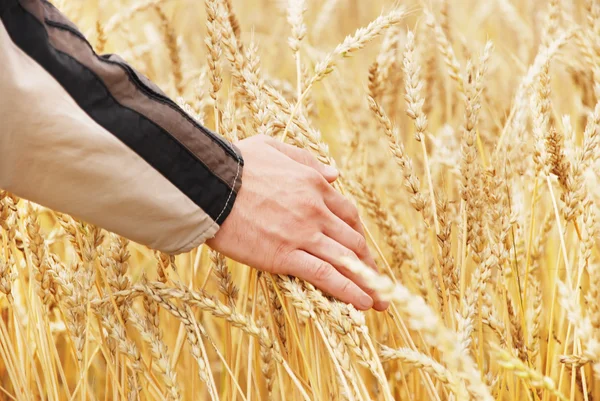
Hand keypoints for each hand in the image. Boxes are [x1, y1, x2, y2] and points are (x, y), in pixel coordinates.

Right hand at [207, 135, 388, 310]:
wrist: (208, 183)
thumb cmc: (234, 163)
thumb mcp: (273, 148)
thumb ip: (307, 160)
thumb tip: (335, 174)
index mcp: (313, 184)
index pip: (347, 213)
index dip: (357, 234)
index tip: (362, 249)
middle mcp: (315, 210)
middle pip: (352, 240)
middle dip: (368, 263)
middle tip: (377, 281)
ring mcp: (302, 233)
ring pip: (344, 260)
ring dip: (366, 282)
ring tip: (379, 301)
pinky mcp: (284, 255)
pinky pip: (324, 274)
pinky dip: (347, 290)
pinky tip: (361, 303)